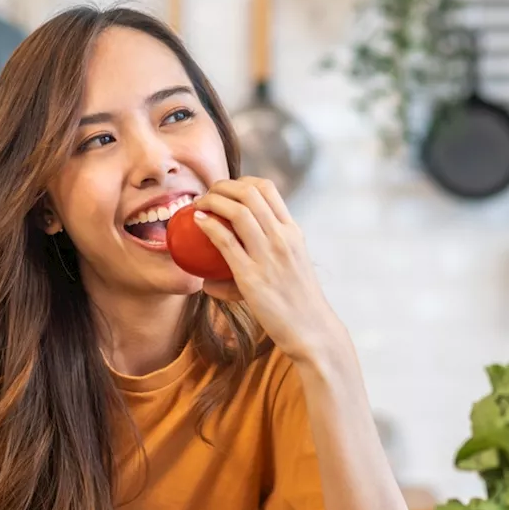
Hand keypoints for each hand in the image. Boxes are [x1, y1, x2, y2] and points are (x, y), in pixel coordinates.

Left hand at [192, 178, 346, 363]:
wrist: (311, 329)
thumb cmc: (297, 302)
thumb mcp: (290, 267)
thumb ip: (265, 257)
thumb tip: (226, 265)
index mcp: (293, 231)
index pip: (268, 189)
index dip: (242, 181)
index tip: (227, 189)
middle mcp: (283, 237)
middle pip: (249, 193)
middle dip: (222, 185)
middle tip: (207, 193)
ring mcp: (269, 255)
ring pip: (237, 211)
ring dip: (212, 200)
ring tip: (199, 204)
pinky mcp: (252, 276)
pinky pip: (225, 241)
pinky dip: (208, 225)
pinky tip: (197, 221)